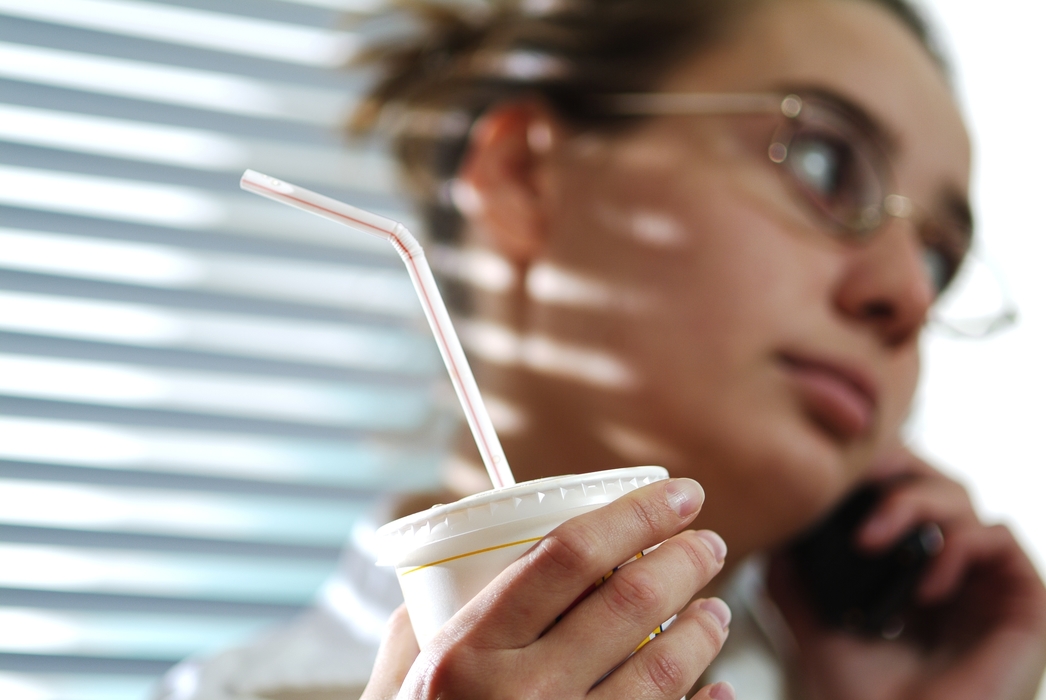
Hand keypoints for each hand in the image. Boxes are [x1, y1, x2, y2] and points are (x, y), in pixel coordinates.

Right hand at [362, 478, 736, 699]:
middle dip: (684, 559)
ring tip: (715, 607)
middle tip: (706, 542)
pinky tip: (720, 690)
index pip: (568, 556)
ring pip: (660, 670)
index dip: (635, 514)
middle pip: (628, 604)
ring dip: (703, 629)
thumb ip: (423, 623)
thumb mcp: (395, 686)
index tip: (677, 494)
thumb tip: (463, 562)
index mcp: (464, 654)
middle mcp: (517, 698)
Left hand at [769, 449, 1045, 699]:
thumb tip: (776, 535)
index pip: (904, 490)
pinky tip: (926, 586)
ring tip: (870, 543)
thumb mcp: (816, 628)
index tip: (837, 467)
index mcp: (909, 570)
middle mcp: (951, 571)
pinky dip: (961, 543)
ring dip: (914, 503)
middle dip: (895, 471)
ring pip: (966, 501)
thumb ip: (797, 581)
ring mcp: (986, 586)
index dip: (877, 467)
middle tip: (856, 482)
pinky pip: (1001, 537)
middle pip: (937, 482)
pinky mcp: (1024, 604)